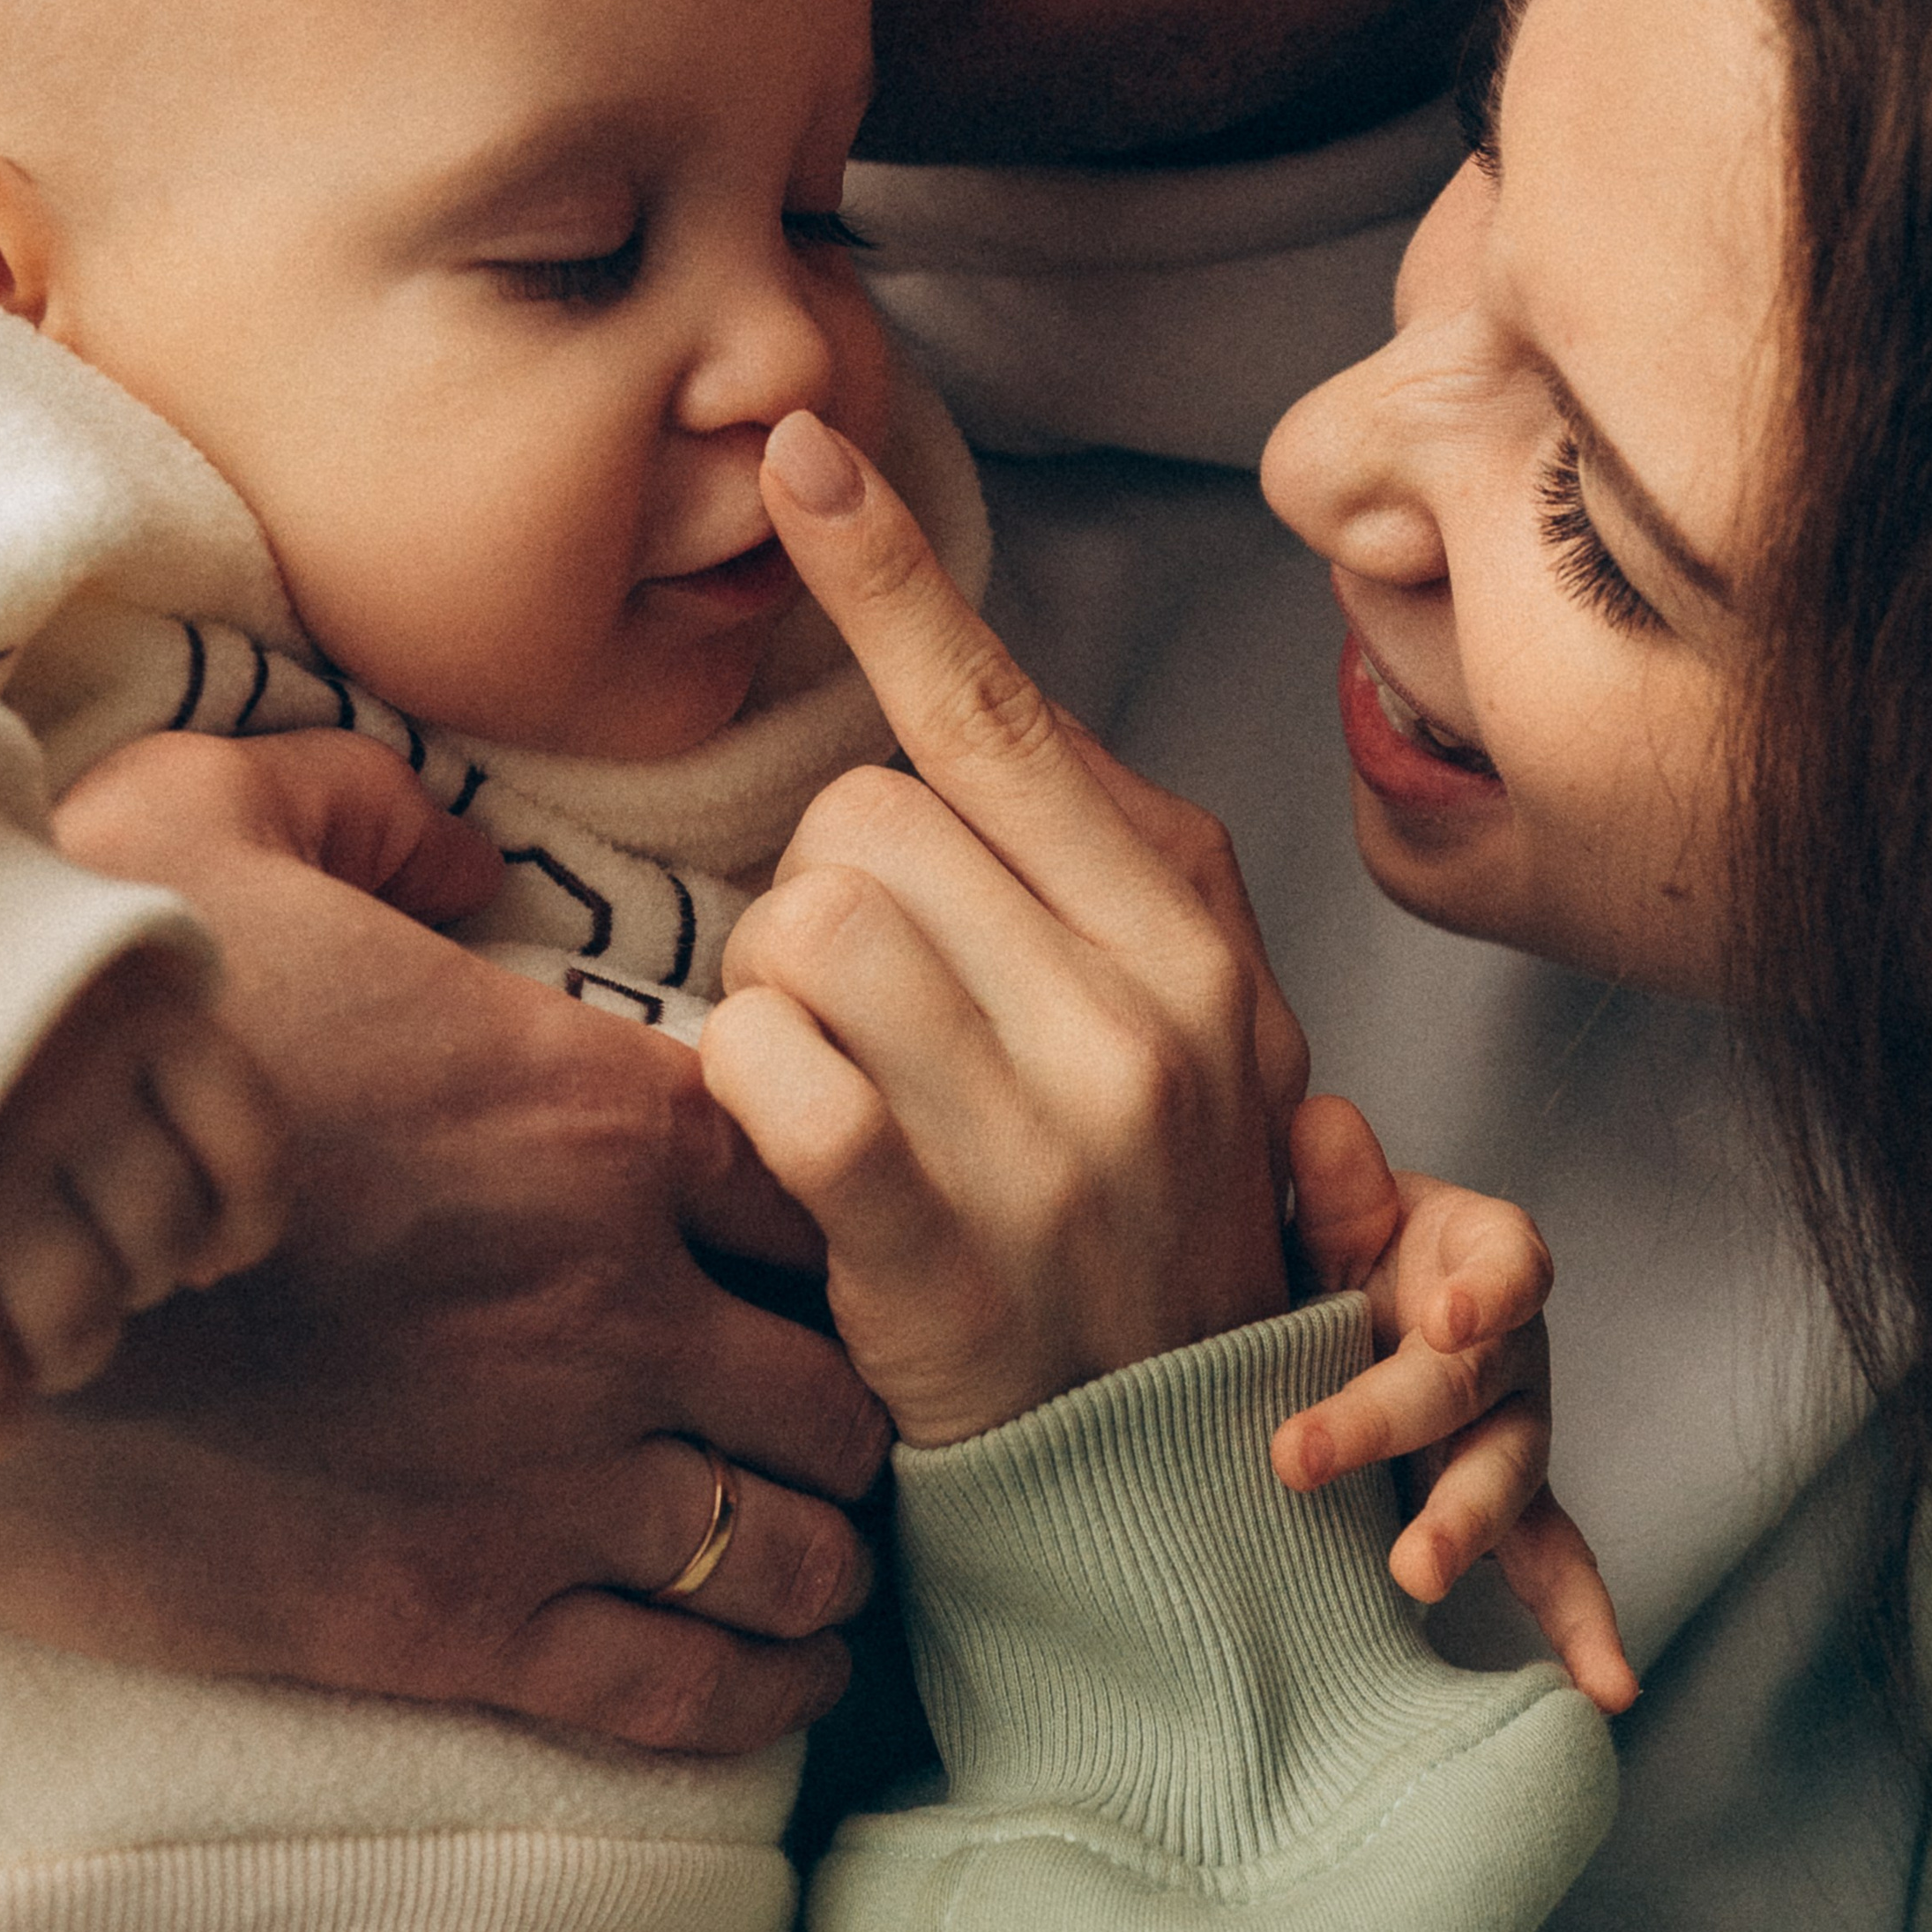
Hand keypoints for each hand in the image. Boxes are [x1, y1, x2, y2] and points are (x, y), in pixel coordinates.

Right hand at [0, 731, 887, 1754]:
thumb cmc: (72, 1056)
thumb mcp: (201, 828)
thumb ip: (362, 803)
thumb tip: (469, 841)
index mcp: (591, 1110)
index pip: (831, 1164)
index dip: (845, 1199)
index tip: (820, 1228)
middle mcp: (610, 1298)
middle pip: (843, 1370)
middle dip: (858, 1385)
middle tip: (838, 1397)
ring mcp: (545, 1472)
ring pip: (795, 1537)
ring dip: (828, 1539)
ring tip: (826, 1538)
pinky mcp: (457, 1621)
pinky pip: (685, 1689)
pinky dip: (761, 1685)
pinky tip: (785, 1664)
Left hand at [702, 412, 1300, 1447]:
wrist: (1160, 1482)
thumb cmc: (1123, 1214)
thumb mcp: (1168, 1021)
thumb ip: (1069, 864)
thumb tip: (943, 691)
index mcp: (1190, 919)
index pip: (1001, 710)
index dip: (888, 577)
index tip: (796, 448)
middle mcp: (1146, 1000)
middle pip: (864, 810)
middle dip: (820, 890)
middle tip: (867, 1010)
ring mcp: (1055, 1120)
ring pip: (806, 921)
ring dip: (774, 992)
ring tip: (836, 1080)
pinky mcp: (947, 1232)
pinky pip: (768, 1065)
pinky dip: (741, 1085)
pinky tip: (785, 1136)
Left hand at [1269, 1095, 1636, 1714]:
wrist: (1344, 1295)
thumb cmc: (1341, 1240)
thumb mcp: (1334, 1201)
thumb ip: (1333, 1175)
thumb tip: (1318, 1125)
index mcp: (1485, 1252)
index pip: (1509, 1260)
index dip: (1488, 1288)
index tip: (1448, 1318)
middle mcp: (1516, 1344)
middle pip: (1472, 1384)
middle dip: (1389, 1419)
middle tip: (1303, 1456)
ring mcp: (1515, 1431)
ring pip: (1508, 1480)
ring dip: (1461, 1526)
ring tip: (1413, 1573)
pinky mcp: (1506, 1503)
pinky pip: (1558, 1564)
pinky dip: (1582, 1626)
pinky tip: (1607, 1691)